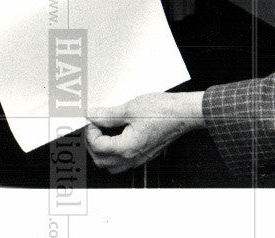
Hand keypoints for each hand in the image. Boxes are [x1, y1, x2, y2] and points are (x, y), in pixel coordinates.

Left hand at [85, 91, 204, 174]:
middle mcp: (132, 158)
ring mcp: (139, 158)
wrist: (184, 114)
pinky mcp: (145, 155)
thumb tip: (93, 115)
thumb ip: (107, 115)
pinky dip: (114, 153)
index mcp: (126, 148)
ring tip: (102, 133)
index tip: (93, 120)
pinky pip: (123, 162)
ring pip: (111, 166)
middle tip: (94, 127)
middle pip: (101, 161)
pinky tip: (116, 138)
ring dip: (102, 152)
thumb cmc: (163, 112)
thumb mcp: (130, 109)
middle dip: (92, 144)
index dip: (90, 131)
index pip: (97, 146)